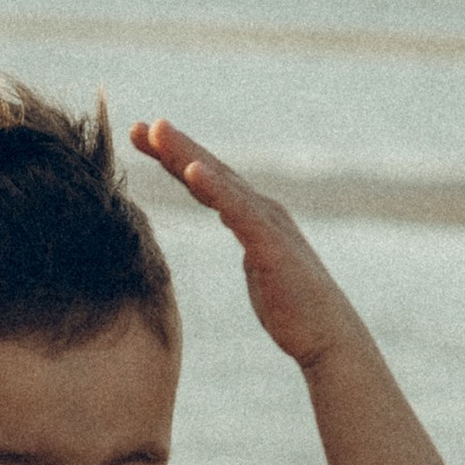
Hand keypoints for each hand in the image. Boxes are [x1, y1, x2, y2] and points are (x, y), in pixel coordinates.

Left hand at [130, 117, 371, 374]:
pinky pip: (238, 211)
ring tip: (158, 132)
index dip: (175, 159)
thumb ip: (249, 249)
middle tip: (136, 127)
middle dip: (173, 147)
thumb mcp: (262, 271)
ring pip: (221, 182)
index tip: (141, 140)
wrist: (328, 337)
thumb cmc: (295, 309)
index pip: (208, 181)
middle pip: (210, 171)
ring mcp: (268, 224)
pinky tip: (191, 171)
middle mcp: (262, 210)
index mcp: (255, 217)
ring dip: (187, 155)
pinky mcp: (271, 245)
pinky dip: (215, 187)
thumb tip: (243, 244)